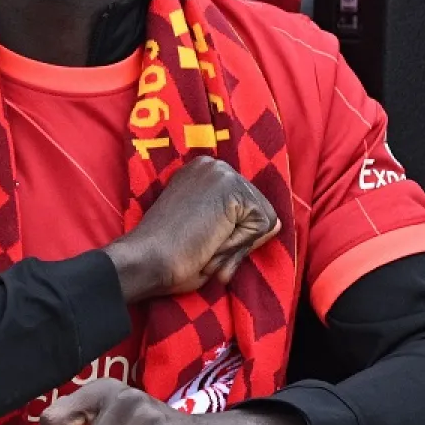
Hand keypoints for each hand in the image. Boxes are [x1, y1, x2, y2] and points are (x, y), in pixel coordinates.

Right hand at [103, 157, 280, 304]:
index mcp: (203, 173)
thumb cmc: (169, 255)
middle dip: (237, 240)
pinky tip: (210, 242)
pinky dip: (240, 245)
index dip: (230, 235)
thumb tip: (276, 223)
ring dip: (237, 245)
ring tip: (204, 247)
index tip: (196, 240)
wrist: (147, 260)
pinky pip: (263, 227)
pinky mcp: (232, 188)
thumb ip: (233, 221)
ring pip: (263, 221)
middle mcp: (214, 164)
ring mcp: (223, 172)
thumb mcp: (204, 229)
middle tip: (200, 247)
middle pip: (258, 212)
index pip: (246, 209)